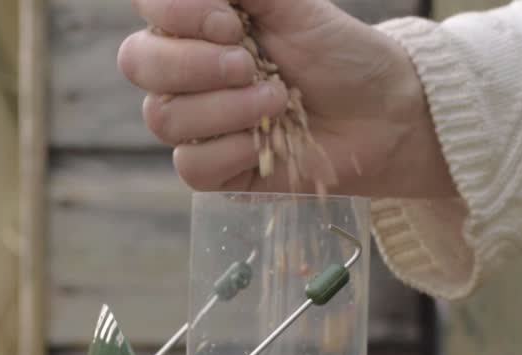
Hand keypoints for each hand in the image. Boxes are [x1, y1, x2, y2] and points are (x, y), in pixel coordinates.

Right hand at [118, 0, 455, 197]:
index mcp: (197, 22)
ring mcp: (197, 122)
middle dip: (195, 63)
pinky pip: (192, 165)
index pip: (149, 7)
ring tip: (277, 100)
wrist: (383, 113)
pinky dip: (233, 149)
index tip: (233, 21)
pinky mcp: (216, 170)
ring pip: (163, 117)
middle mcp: (186, 70)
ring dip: (225, 107)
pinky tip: (268, 140)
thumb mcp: (294, 3)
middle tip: (249, 64)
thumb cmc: (339, 54)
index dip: (177, 12)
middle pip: (138, 64)